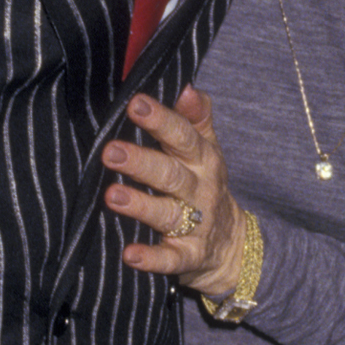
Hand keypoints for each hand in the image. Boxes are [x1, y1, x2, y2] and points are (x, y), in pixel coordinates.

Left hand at [103, 85, 248, 294]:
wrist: (234, 246)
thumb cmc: (206, 187)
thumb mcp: (207, 151)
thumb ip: (196, 119)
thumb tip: (186, 86)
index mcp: (203, 160)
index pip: (183, 136)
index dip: (161, 120)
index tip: (135, 104)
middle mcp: (201, 190)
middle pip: (171, 174)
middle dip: (142, 162)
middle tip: (110, 152)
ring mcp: (197, 225)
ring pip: (169, 213)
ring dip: (141, 205)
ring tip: (112, 196)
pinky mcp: (189, 257)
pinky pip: (171, 258)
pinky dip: (152, 258)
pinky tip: (130, 255)